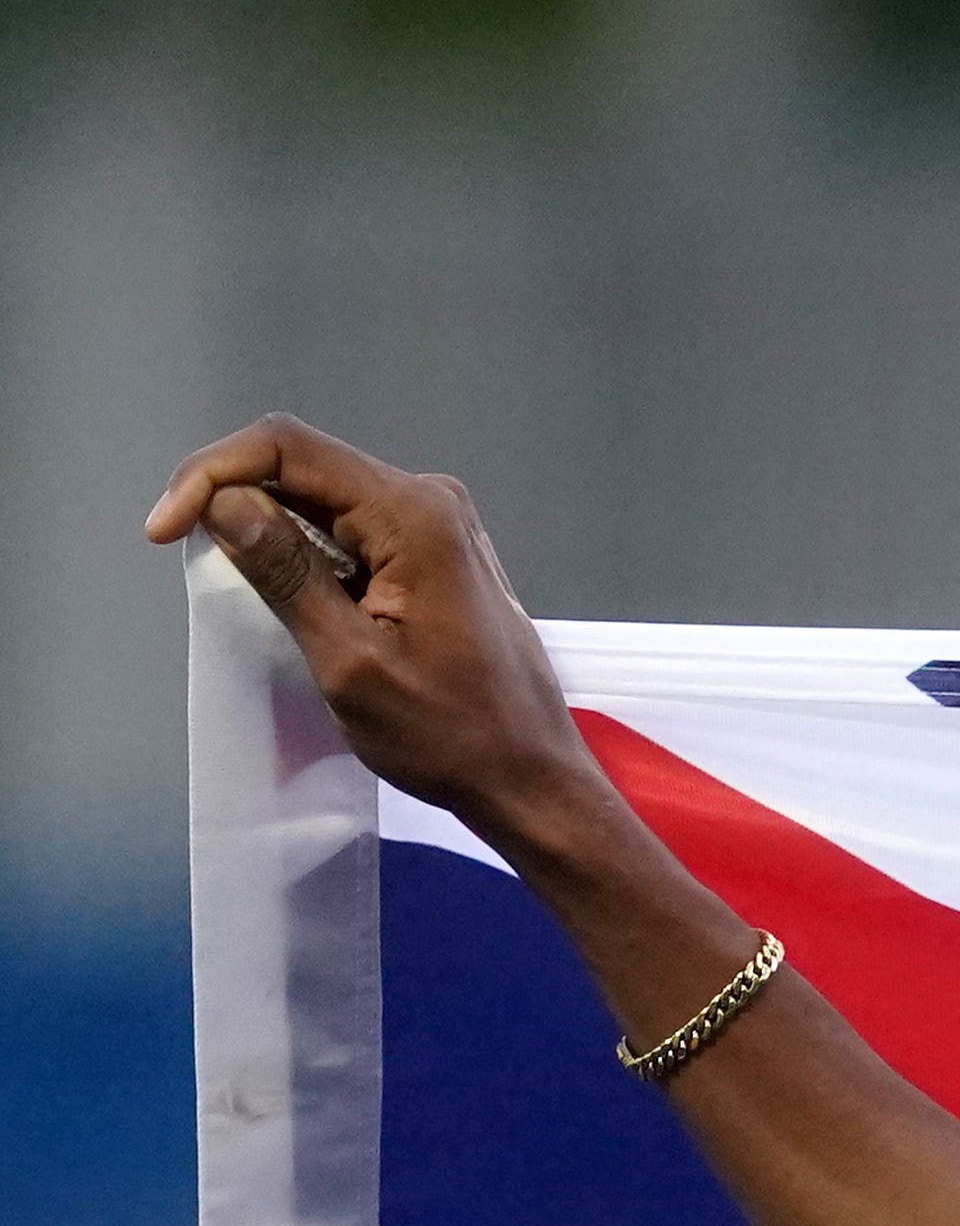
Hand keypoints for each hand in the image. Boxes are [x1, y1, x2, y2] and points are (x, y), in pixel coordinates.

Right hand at [145, 416, 609, 842]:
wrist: (530, 778)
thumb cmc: (450, 736)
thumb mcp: (349, 660)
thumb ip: (286, 574)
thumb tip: (224, 502)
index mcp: (414, 515)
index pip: (286, 447)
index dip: (211, 474)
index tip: (164, 531)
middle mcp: (430, 501)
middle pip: (302, 464)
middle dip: (232, 497)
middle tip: (184, 552)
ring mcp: (439, 525)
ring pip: (322, 496)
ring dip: (268, 526)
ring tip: (236, 579)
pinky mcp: (436, 553)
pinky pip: (352, 527)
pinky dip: (306, 548)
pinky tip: (288, 590)